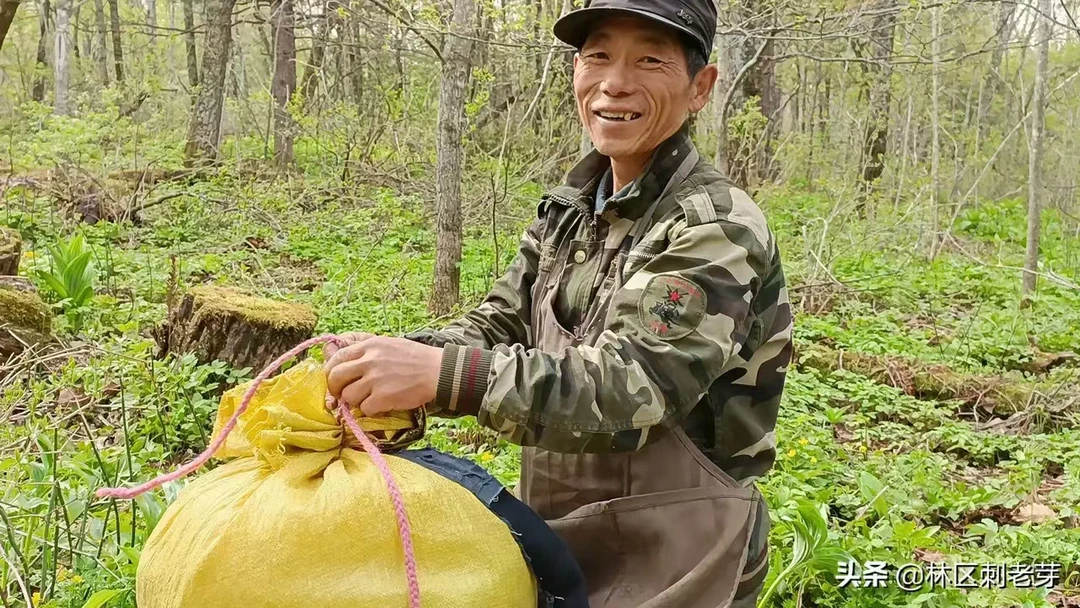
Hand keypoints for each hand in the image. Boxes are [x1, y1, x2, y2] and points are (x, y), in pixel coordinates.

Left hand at [323, 334, 442, 416]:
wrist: (438, 371)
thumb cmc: (414, 358)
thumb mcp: (388, 344)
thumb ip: (362, 347)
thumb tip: (331, 350)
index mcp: (369, 346)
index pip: (337, 358)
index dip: (331, 372)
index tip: (336, 380)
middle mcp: (369, 361)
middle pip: (335, 378)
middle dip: (336, 389)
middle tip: (345, 394)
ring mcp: (375, 380)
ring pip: (348, 396)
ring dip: (356, 401)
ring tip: (370, 399)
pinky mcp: (383, 397)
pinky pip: (364, 409)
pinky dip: (371, 410)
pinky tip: (382, 405)